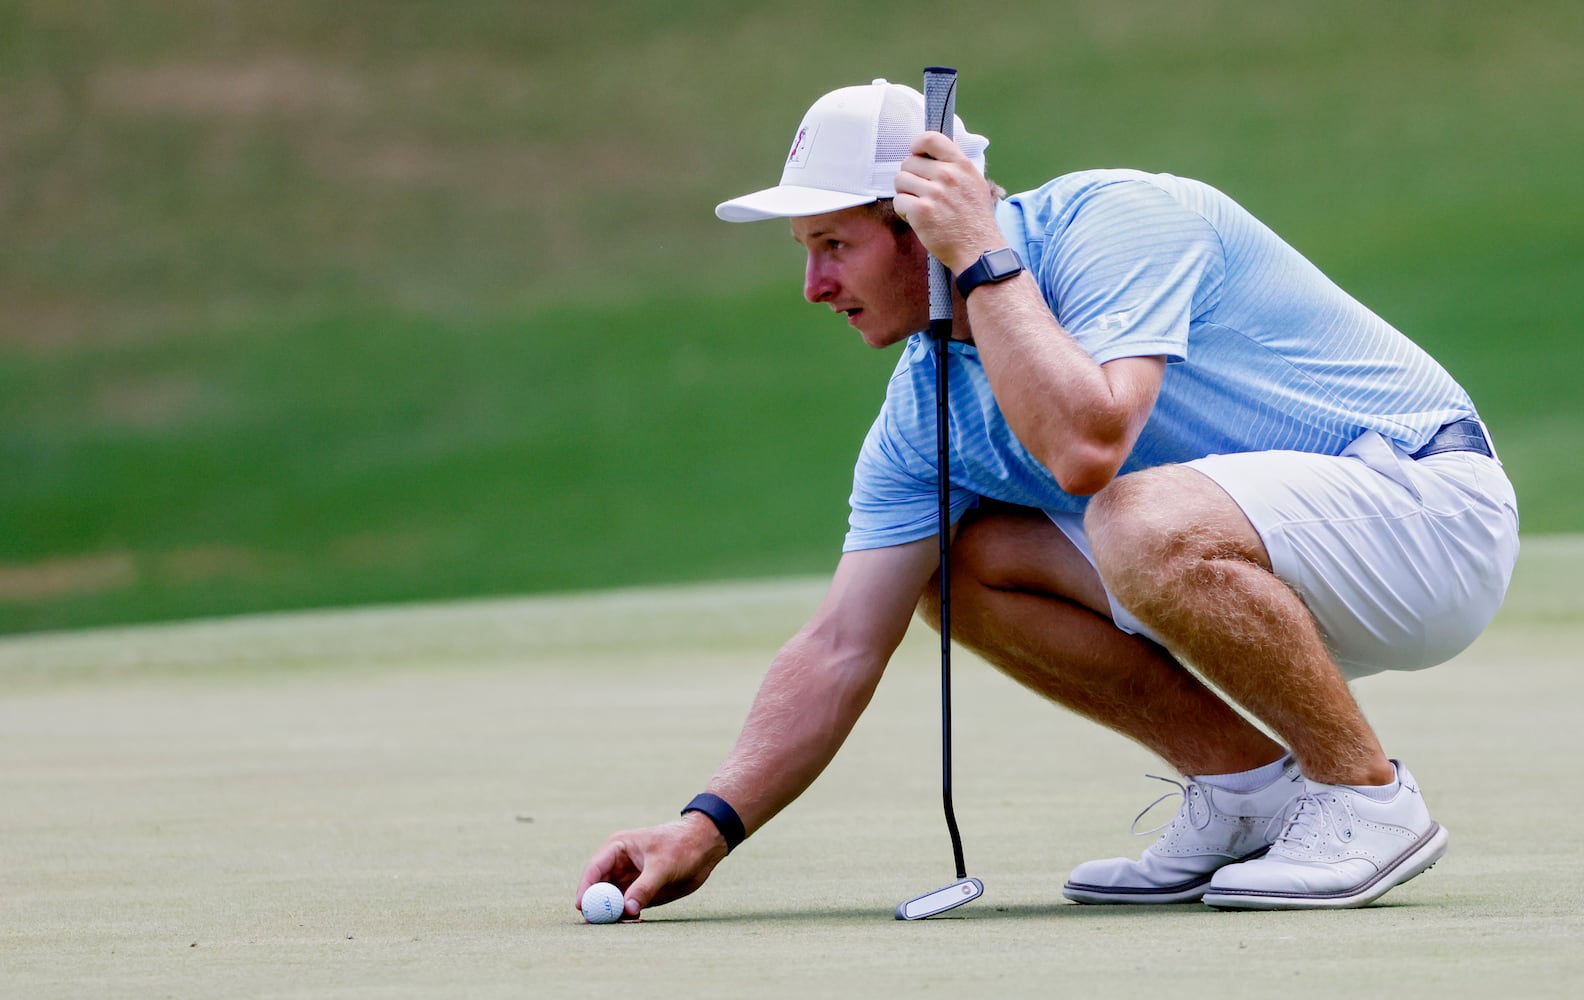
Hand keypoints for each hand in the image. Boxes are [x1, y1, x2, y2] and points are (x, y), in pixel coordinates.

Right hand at [574, 812, 728, 919]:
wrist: (705, 847)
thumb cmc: (682, 847)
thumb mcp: (663, 866)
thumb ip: (644, 887)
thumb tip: (627, 910)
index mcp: (618, 848)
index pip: (595, 869)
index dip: (586, 888)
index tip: (582, 906)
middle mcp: (619, 864)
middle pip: (599, 887)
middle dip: (597, 905)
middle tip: (596, 924)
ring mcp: (629, 879)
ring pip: (612, 900)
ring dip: (614, 913)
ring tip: (625, 922)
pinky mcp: (640, 892)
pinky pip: (627, 907)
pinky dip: (627, 916)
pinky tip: (635, 922)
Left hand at [892, 132, 1003, 272]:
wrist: (979, 249)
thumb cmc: (975, 219)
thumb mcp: (974, 183)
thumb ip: (955, 166)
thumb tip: (932, 154)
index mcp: (961, 165)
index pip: (931, 138)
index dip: (917, 146)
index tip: (916, 155)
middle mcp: (948, 176)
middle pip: (908, 162)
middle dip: (910, 177)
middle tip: (920, 193)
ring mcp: (934, 193)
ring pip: (900, 181)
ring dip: (905, 194)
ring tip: (919, 206)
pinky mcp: (921, 211)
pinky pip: (898, 201)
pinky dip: (903, 211)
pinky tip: (917, 218)